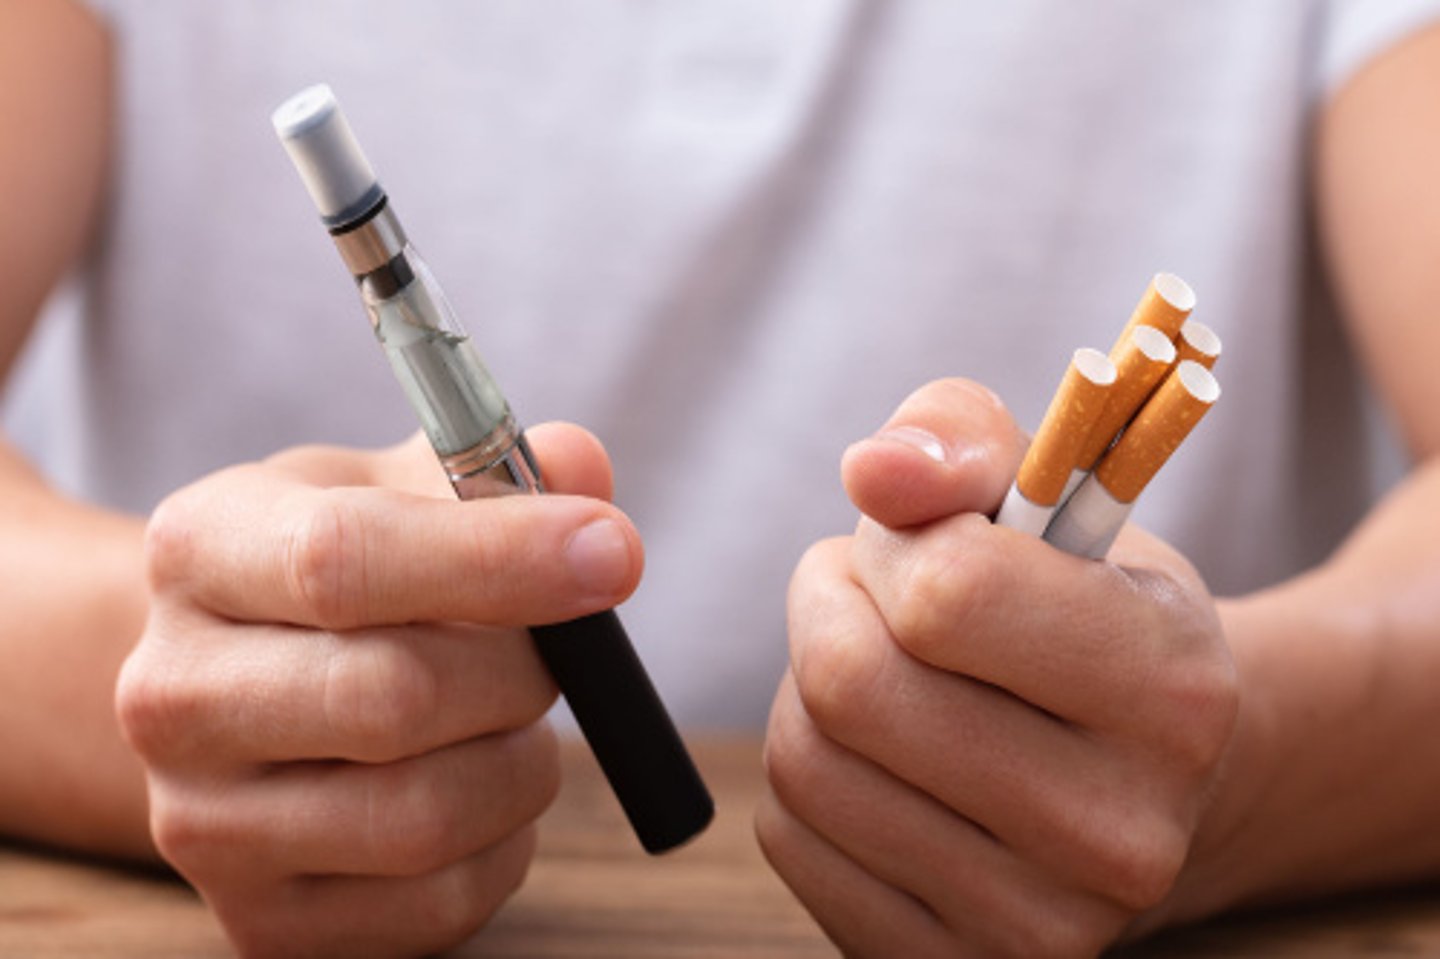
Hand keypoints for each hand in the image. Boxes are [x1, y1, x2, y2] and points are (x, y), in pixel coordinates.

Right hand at [116, 426, 642, 957]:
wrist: (238, 694)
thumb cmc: (343, 575)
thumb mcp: (395, 490)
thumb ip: (495, 472)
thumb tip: (584, 468)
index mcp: (200, 550)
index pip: (343, 558)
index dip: (500, 556)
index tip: (614, 552)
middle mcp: (171, 694)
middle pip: (392, 698)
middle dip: (521, 673)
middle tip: (553, 653)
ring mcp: (200, 824)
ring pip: (425, 816)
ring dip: (520, 763)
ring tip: (510, 720)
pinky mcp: (262, 922)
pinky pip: (439, 903)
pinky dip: (504, 843)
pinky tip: (480, 787)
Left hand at [757, 379, 1238, 957]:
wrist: (1159, 778)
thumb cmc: (1088, 611)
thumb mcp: (1055, 491)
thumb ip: (957, 436)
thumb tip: (873, 470)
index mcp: (1171, 689)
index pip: (944, 595)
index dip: (894, 546)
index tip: (917, 544)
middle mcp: (1120, 831)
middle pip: (848, 685)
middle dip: (829, 607)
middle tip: (872, 596)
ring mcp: (1040, 923)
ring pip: (803, 763)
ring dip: (808, 690)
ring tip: (884, 672)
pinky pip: (792, 840)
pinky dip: (809, 775)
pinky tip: (879, 756)